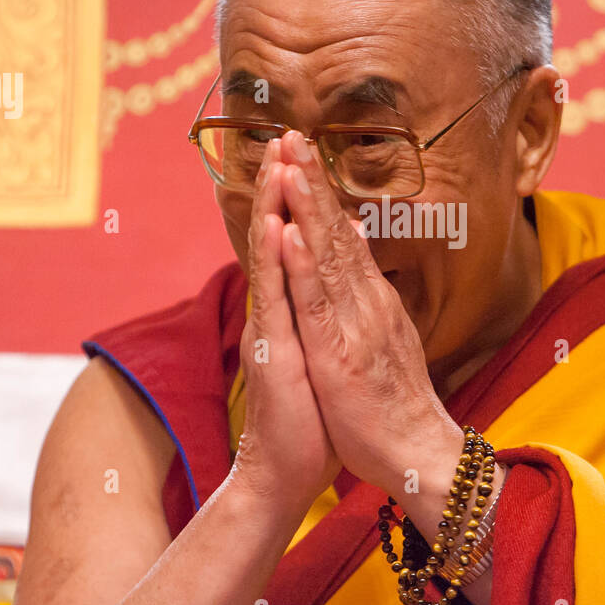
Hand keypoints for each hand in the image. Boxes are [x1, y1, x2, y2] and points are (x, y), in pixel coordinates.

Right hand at [229, 138, 341, 511]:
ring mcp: (272, 328)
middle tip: (285, 136)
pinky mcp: (275, 352)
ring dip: (275, 207)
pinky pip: (278, 300)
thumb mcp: (319, 352)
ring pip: (272, 257)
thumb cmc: (310, 413)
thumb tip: (332, 269)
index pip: (293, 241)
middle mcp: (277, 310)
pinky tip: (279, 229)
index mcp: (292, 308)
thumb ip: (318, 309)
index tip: (303, 154)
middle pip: (278, 235)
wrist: (285, 468)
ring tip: (277, 162)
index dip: (297, 197)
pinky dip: (279, 262)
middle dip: (283, 185)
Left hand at [275, 130, 463, 497]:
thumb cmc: (393, 404)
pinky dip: (304, 263)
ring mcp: (353, 322)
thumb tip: (360, 240)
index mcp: (370, 299)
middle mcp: (365, 300)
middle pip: (334, 230)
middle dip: (310, 179)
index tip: (300, 151)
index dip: (320, 191)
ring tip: (288, 162)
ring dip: (306, 205)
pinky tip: (291, 230)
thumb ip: (369, 288)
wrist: (417, 452)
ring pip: (326, 254)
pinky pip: (317, 301)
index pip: (342, 235)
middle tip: (289, 131)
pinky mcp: (339, 351)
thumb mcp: (382, 337)